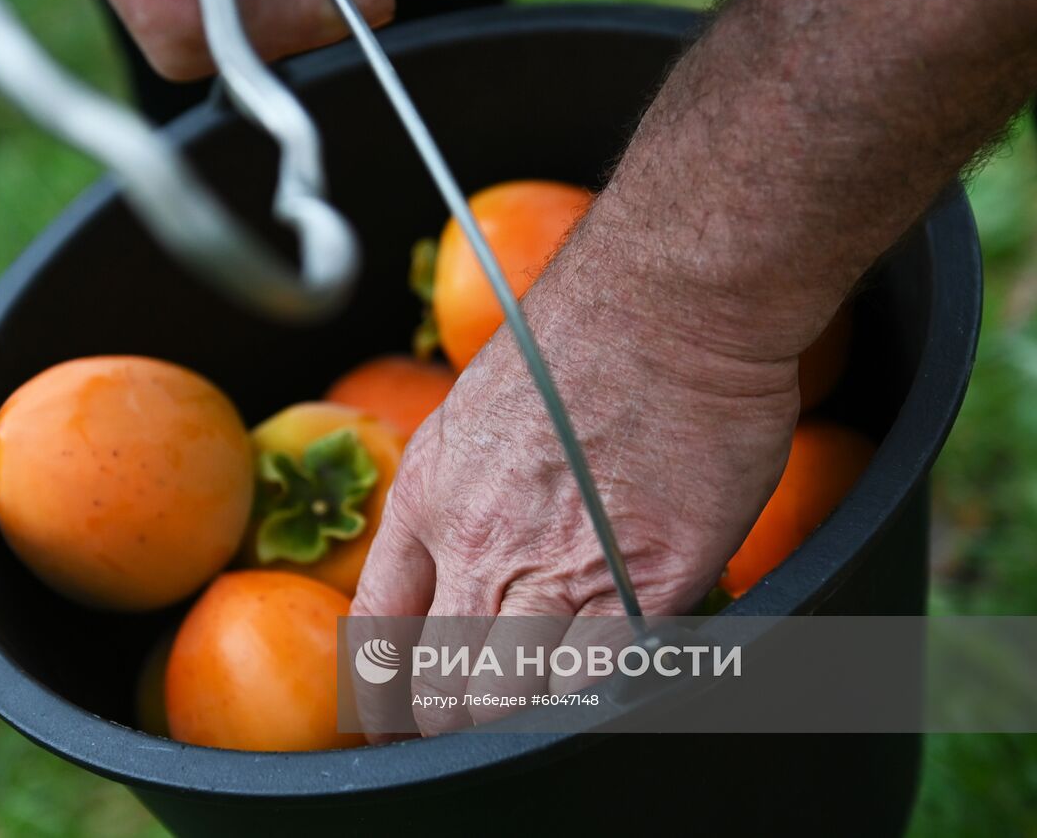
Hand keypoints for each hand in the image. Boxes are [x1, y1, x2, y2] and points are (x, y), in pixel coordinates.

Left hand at [351, 201, 803, 735]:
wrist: (663, 307)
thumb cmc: (574, 345)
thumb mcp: (470, 419)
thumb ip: (457, 501)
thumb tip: (458, 562)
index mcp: (428, 503)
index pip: (378, 635)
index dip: (381, 700)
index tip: (391, 727)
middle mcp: (482, 547)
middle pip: (443, 689)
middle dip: (450, 727)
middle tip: (470, 733)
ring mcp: (565, 568)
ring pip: (514, 701)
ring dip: (520, 722)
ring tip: (537, 719)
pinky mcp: (651, 581)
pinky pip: (608, 679)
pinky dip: (599, 700)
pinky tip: (603, 693)